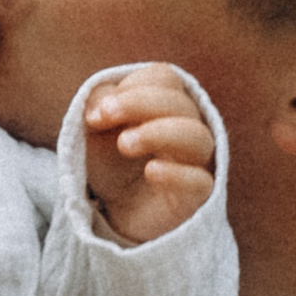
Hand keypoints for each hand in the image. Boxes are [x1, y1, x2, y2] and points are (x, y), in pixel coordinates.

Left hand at [80, 64, 218, 244]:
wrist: (118, 216)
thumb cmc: (113, 166)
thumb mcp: (95, 132)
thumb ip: (99, 105)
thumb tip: (101, 102)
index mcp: (167, 106)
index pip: (163, 79)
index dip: (131, 88)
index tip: (97, 114)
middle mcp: (188, 128)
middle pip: (180, 103)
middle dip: (139, 103)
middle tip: (102, 117)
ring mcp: (196, 163)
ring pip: (197, 137)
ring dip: (158, 132)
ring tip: (123, 145)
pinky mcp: (195, 197)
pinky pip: (200, 181)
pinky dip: (177, 173)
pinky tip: (151, 171)